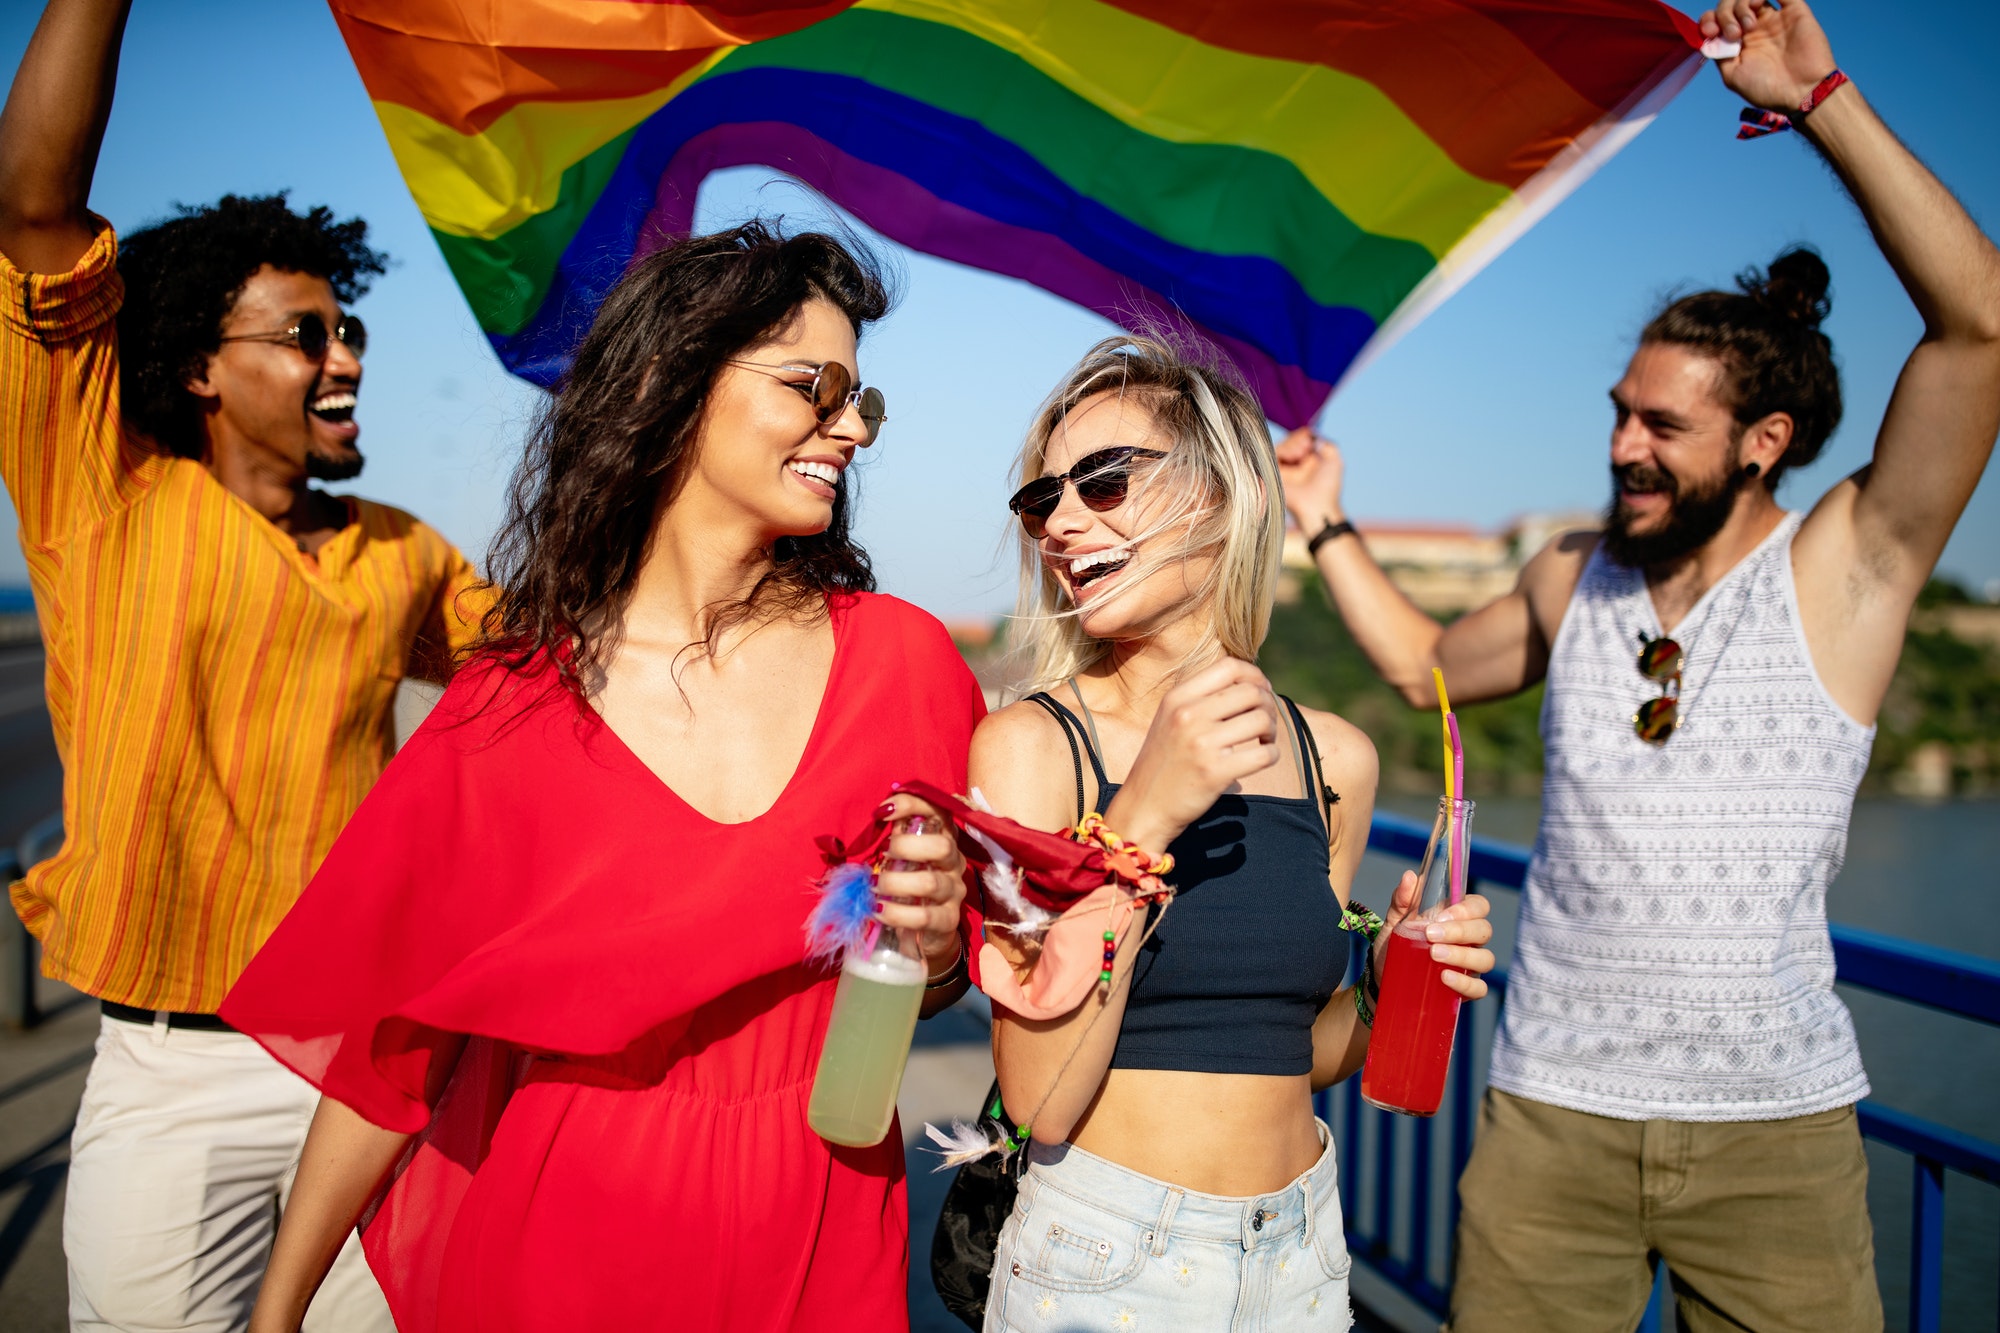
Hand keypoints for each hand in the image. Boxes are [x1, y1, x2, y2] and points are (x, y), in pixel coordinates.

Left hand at [873, 792, 968, 975]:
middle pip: (942, 846)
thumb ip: (895, 839)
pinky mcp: (948, 920)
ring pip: (930, 883)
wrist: (923, 934)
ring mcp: (954, 892)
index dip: (914, 805)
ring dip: (894, 883)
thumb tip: (879, 814)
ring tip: (873, 888)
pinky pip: (924, 916)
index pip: (940, 813)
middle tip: (882, 856)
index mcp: (943, 840)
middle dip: (905, 847)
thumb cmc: (907, 889)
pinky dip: (896, 913)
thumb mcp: (901, 860)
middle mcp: (954, 863)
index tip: (883, 810)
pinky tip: (878, 910)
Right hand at [1106, 659, 1280, 853]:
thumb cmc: (1163, 763)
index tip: (1262, 690)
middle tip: (1266, 722)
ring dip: (1272, 730)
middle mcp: (1187, 716)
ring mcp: (1201, 744)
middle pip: (1251, 692)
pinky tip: (1263, 758)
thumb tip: (1250, 684)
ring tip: (1264, 741)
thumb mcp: (1169, 720)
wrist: (1144, 806)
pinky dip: (1272, 754)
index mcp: (1177, 698)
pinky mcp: (1215, 773)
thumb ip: (1200, 699)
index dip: (1255, 675)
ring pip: (1261, 720)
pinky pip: (1265, 754)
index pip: (1229, 667)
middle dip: (1268, 705)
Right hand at [1273, 427, 1345, 533]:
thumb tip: (1311, 435)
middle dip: (1298, 439)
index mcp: (1307, 460)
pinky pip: (1273, 452)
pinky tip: (1293, 457)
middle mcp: (1294, 463)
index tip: (1312, 443)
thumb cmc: (1328, 487)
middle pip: (1290, 439)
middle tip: (1306, 448)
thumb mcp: (1335, 460)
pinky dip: (1284, 450)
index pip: (1301, 438)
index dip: (1305, 436)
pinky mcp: (1274, 472)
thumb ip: (1328, 444)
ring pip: (1282, 444)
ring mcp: (1284, 468)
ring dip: (1292, 444)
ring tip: (1300, 454)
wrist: (1317, 505)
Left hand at [1374, 870, 1495, 1000]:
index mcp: (1457, 918)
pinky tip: (1445, 978)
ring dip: (1462, 955)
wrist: (1383, 978)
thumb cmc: (1396, 946)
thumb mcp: (1395, 922)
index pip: (1479, 906)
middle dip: (1459, 931)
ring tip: (1434, 955)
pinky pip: (1479, 988)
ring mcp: (1470, 965)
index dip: (1467, 909)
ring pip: (1485, 959)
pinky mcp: (1466, 989)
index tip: (1441, 916)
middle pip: (1484, 930)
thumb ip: (1402, 900)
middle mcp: (1470, 940)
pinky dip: (1465, 983)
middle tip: (1430, 935)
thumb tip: (1409, 876)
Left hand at [1700, 0, 1837, 112]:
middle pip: (1729, 5)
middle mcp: (1754, 28)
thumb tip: (1709, 37)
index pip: (1716, 20)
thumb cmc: (1768, 90)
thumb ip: (1719, 54)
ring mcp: (1774, 18)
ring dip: (1741, 5)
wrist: (1802, 91)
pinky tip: (1758, 3)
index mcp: (1738, 44)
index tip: (1710, 32)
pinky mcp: (1794, 11)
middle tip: (1734, 35)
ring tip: (1748, 27)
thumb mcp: (1733, 76)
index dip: (1708, 20)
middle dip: (1724, 14)